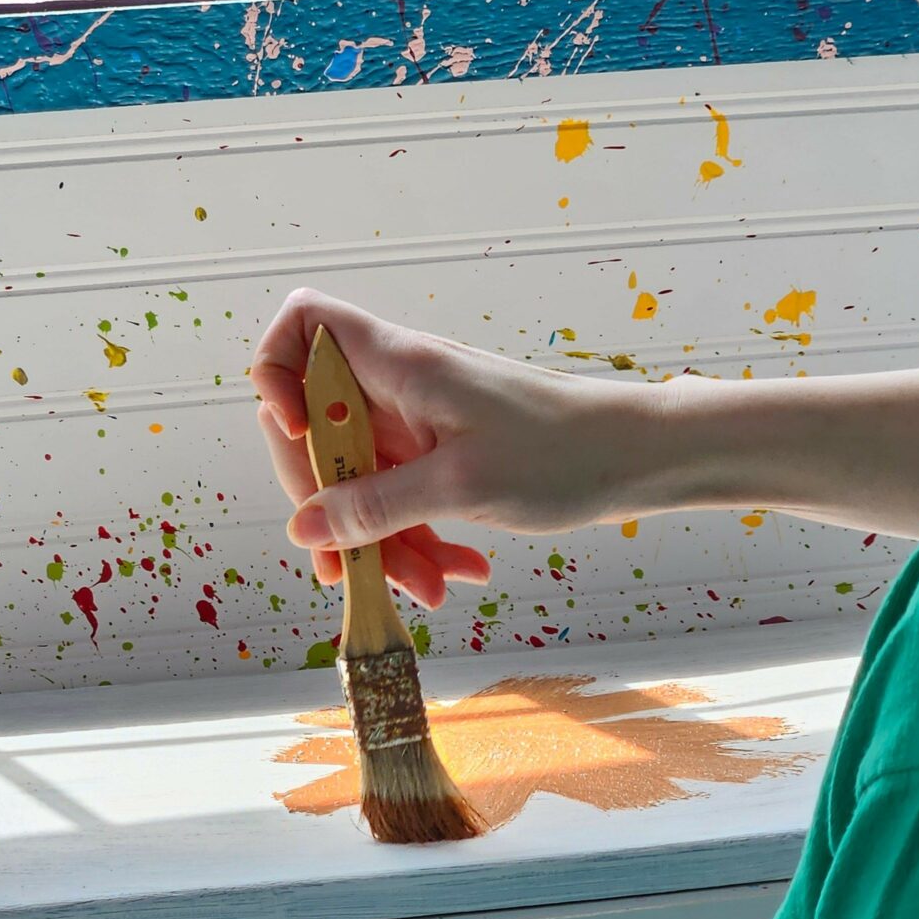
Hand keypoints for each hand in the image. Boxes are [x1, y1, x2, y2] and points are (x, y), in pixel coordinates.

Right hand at [250, 289, 656, 607]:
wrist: (640, 460)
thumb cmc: (565, 452)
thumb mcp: (460, 487)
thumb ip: (375, 506)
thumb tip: (303, 529)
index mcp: (399, 365)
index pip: (302, 328)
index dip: (278, 375)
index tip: (300, 438)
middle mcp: (400, 386)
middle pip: (317, 430)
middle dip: (330, 506)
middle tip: (351, 567)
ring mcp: (418, 423)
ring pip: (359, 479)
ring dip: (380, 542)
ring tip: (428, 589)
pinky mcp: (442, 456)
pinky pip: (400, 499)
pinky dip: (416, 541)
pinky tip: (456, 576)